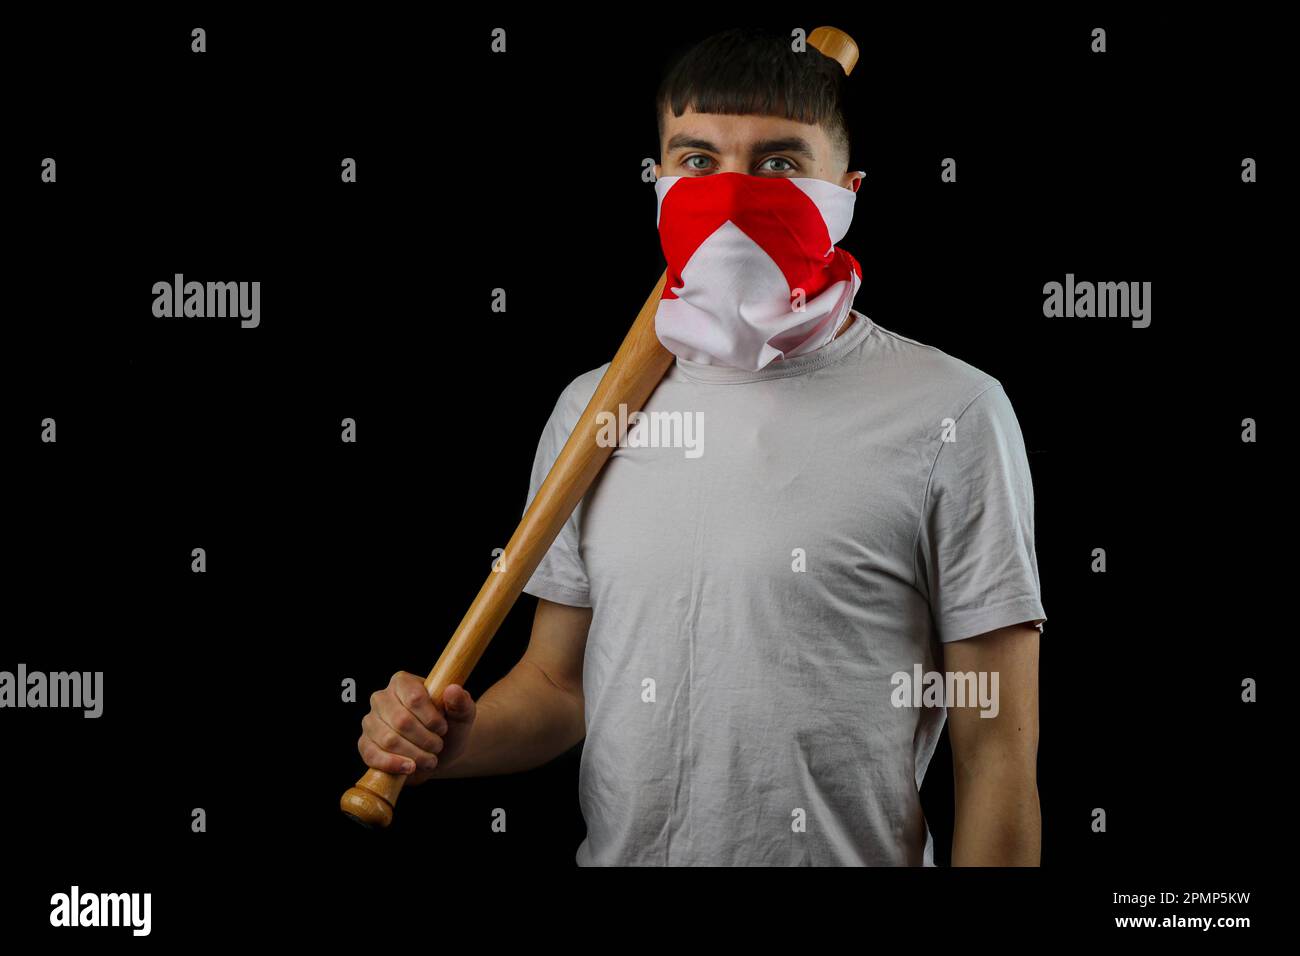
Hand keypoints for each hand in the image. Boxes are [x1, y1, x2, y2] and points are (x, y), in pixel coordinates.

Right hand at [358, 672, 476, 785]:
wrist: (438, 751)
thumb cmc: (449, 727)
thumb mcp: (462, 714)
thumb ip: (461, 702)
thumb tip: (453, 690)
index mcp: (403, 682)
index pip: (414, 697)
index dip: (431, 718)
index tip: (443, 729)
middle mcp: (382, 698)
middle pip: (401, 721)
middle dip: (425, 740)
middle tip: (438, 747)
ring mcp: (370, 721)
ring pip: (389, 740)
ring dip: (414, 754)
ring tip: (430, 759)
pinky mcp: (365, 744)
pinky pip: (372, 755)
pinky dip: (393, 764)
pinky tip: (410, 767)